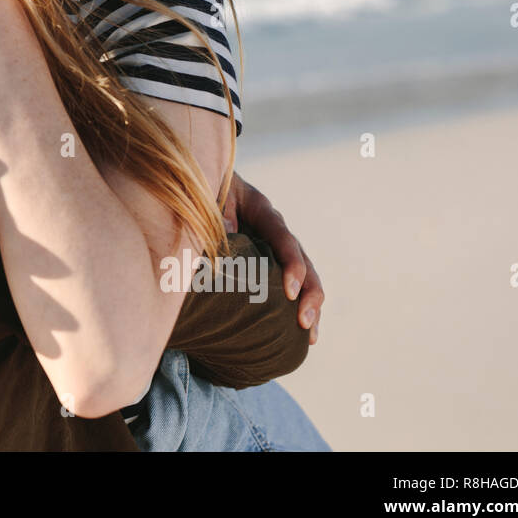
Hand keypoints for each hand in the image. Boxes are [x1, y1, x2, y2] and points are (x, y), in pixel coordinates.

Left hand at [224, 172, 323, 344]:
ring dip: (310, 305)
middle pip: (303, 262)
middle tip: (304, 323)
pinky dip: (296, 305)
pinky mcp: (270, 259)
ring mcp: (276, 245)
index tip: (290, 292)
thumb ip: (219, 213)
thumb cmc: (207, 189)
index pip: (283, 239)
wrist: (208, 180)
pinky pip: (290, 282)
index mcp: (262, 211)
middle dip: (308, 294)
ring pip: (304, 276)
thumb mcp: (211, 195)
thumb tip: (227, 234)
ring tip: (311, 337)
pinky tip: (299, 332)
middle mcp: (276, 230)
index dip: (291, 265)